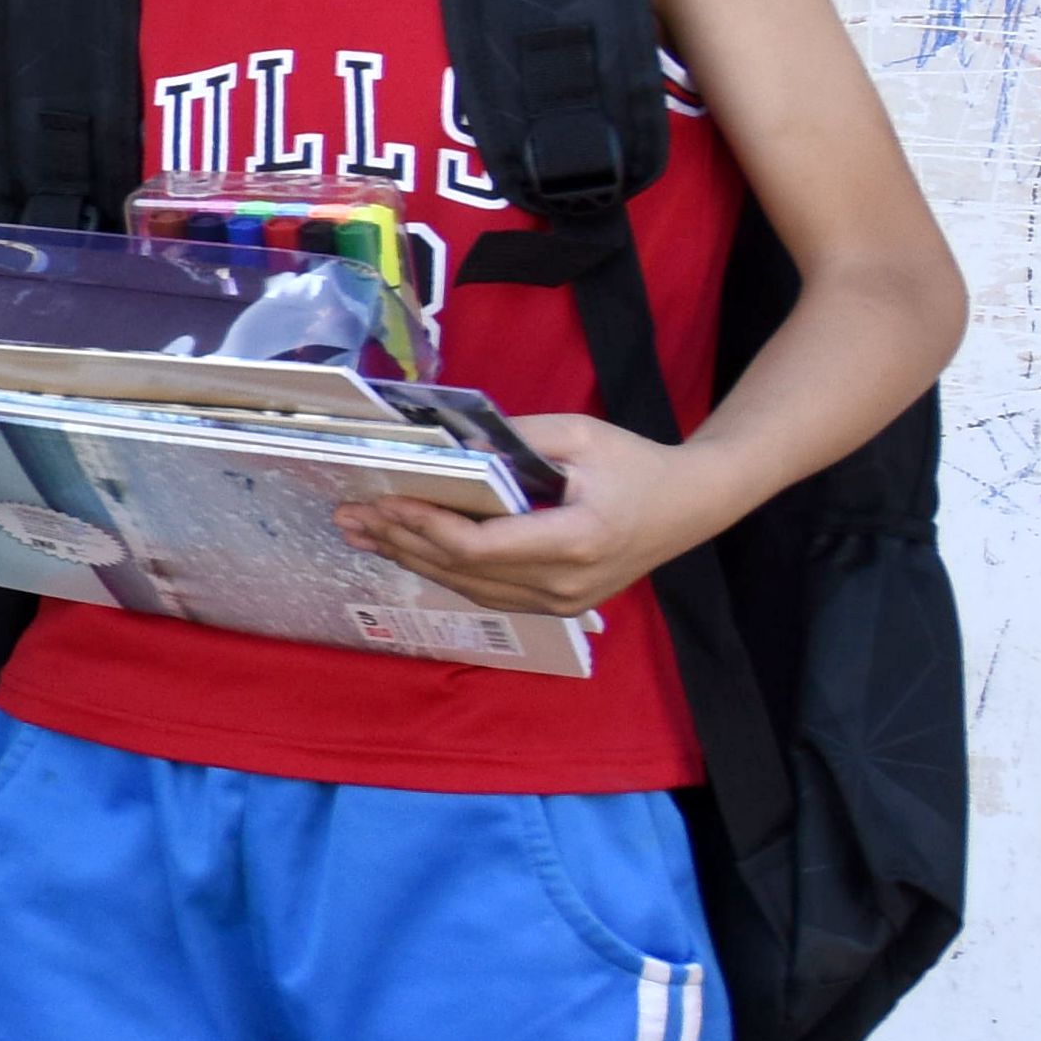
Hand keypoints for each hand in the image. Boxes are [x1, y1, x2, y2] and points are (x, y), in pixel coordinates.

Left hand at [340, 409, 709, 616]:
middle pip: (462, 570)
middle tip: (349, 515)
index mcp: (576, 540)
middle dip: (399, 540)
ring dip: (410, 559)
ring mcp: (561, 602)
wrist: (691, 505)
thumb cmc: (636, 463)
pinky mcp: (557, 605)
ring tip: (360, 534)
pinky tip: (404, 550)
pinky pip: (485, 591)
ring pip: (467, 587)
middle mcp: (565, 584)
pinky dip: (440, 569)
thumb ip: (513, 441)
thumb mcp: (579, 435)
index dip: (425, 525)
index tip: (384, 500)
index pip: (479, 546)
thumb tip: (450, 447)